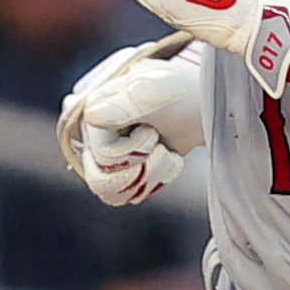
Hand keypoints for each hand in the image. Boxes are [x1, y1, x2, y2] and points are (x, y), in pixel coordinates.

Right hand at [59, 37, 209, 202]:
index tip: (152, 133)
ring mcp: (100, 153)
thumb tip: (91, 117)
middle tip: (161, 147)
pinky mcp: (115, 169)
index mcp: (91, 109)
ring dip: (150, 176)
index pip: (101, 155)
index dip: (133, 152)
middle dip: (144, 167)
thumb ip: (123, 106)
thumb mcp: (155, 93)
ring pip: (111, 192)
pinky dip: (150, 184)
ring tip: (166, 154)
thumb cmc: (179, 92)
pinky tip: (163, 163)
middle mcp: (89, 133)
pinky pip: (122, 197)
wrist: (200, 105)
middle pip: (104, 179)